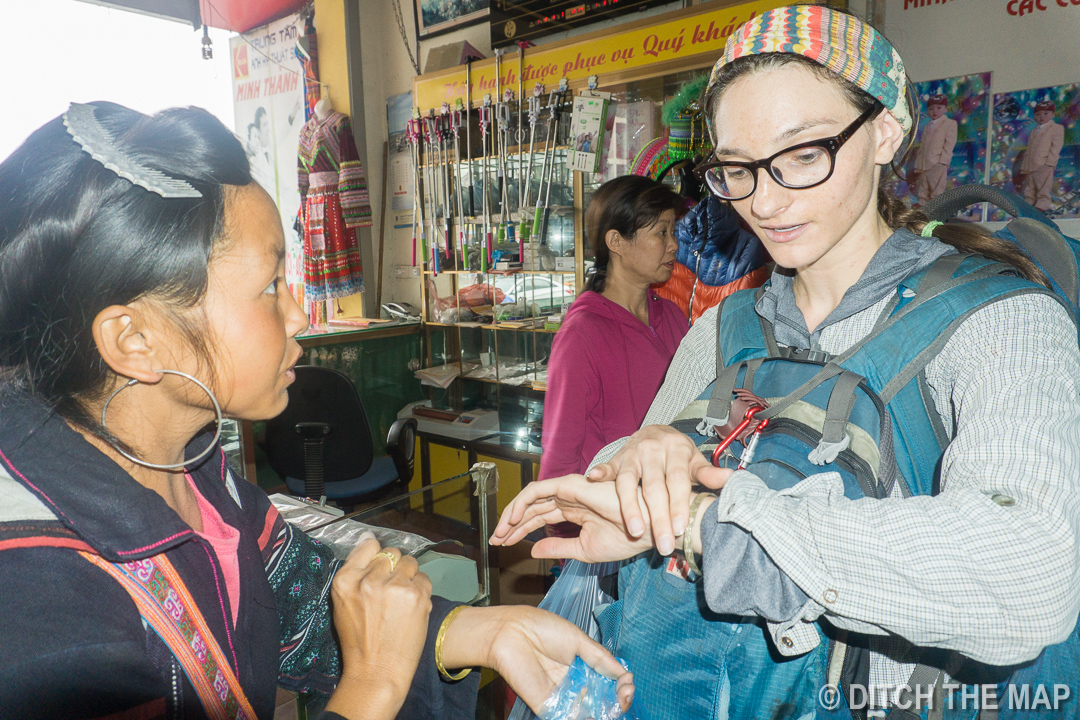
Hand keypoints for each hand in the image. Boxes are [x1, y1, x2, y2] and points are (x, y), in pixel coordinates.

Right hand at [324, 534, 432, 719]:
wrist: (376, 672)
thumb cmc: (358, 641)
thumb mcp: (343, 604)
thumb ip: (356, 572)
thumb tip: (369, 538)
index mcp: (345, 580)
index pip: (369, 546)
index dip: (378, 556)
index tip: (381, 569)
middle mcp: (369, 579)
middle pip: (392, 553)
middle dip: (394, 568)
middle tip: (392, 590)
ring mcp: (394, 585)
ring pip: (410, 562)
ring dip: (409, 576)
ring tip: (403, 598)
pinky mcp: (416, 595)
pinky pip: (424, 577)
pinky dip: (421, 589)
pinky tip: (413, 606)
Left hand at [440, 606, 634, 713]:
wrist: (512, 632)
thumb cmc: (542, 629)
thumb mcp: (578, 640)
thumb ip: (601, 659)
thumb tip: (624, 674)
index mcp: (583, 666)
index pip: (608, 682)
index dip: (622, 686)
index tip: (628, 682)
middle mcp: (575, 684)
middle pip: (602, 701)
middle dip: (619, 700)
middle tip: (626, 693)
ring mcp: (563, 697)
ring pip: (590, 713)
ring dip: (608, 711)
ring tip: (618, 701)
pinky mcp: (549, 708)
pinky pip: (570, 717)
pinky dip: (587, 717)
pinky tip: (601, 711)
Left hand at [490, 474, 653, 562]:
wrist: (646, 529)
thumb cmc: (626, 537)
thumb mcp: (583, 550)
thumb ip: (558, 549)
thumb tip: (534, 551)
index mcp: (575, 511)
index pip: (540, 518)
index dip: (520, 530)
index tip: (506, 544)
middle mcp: (569, 498)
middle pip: (532, 509)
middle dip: (511, 524)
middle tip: (496, 539)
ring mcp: (569, 490)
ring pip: (531, 498)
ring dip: (512, 513)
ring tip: (500, 531)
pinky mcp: (570, 485)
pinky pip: (538, 490)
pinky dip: (522, 502)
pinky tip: (514, 518)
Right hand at [587, 425, 731, 554]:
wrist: (656, 432)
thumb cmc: (678, 454)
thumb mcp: (695, 461)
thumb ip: (708, 473)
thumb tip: (730, 479)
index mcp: (676, 450)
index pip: (678, 480)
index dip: (679, 505)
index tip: (681, 528)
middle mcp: (653, 450)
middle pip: (654, 487)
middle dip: (658, 517)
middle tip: (663, 544)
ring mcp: (632, 454)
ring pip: (628, 481)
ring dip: (629, 506)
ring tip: (634, 530)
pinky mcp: (617, 458)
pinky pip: (608, 466)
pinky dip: (601, 471)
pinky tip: (594, 478)